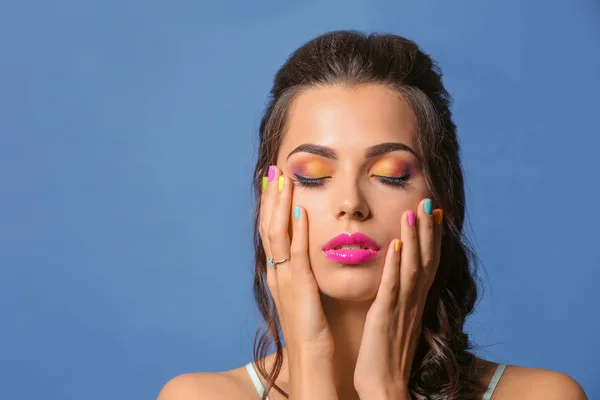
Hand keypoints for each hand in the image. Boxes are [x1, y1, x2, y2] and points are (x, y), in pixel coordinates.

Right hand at [259, 165, 336, 397]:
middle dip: (271, 197)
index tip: (275, 182)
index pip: (272, 231)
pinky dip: (296, 232)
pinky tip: (300, 212)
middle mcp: (276, 272)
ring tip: (282, 180)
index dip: (272, 206)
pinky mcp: (299, 288)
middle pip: (269, 226)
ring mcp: (285, 279)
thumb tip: (307, 253)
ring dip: (280, 206)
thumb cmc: (311, 330)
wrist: (310, 359)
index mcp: (279, 273)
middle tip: (272, 170)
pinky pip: (296, 255)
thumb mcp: (303, 295)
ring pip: (278, 234)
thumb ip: (302, 272)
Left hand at [354, 198, 442, 398]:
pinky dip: (396, 266)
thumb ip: (400, 298)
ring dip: (414, 238)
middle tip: (429, 200)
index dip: (433, 236)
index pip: (428, 262)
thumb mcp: (397, 320)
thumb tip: (399, 278)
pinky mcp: (384, 318)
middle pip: (425, 259)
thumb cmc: (387, 355)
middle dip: (428, 229)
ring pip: (412, 267)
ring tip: (413, 211)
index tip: (435, 211)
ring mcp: (401, 308)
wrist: (385, 387)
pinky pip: (392, 288)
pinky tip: (396, 246)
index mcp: (414, 301)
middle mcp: (413, 301)